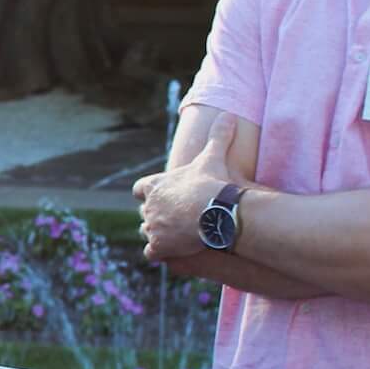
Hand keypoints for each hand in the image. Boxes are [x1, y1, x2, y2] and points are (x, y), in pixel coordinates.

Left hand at [134, 126, 237, 264]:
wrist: (216, 213)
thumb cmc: (212, 183)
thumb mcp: (214, 156)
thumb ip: (219, 136)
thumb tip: (229, 115)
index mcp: (155, 185)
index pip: (140, 188)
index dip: (148, 192)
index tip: (156, 194)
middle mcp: (148, 206)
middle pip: (145, 212)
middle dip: (156, 214)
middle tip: (172, 217)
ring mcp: (152, 228)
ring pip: (147, 232)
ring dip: (157, 234)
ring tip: (173, 235)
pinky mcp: (158, 247)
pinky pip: (152, 253)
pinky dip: (159, 253)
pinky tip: (170, 252)